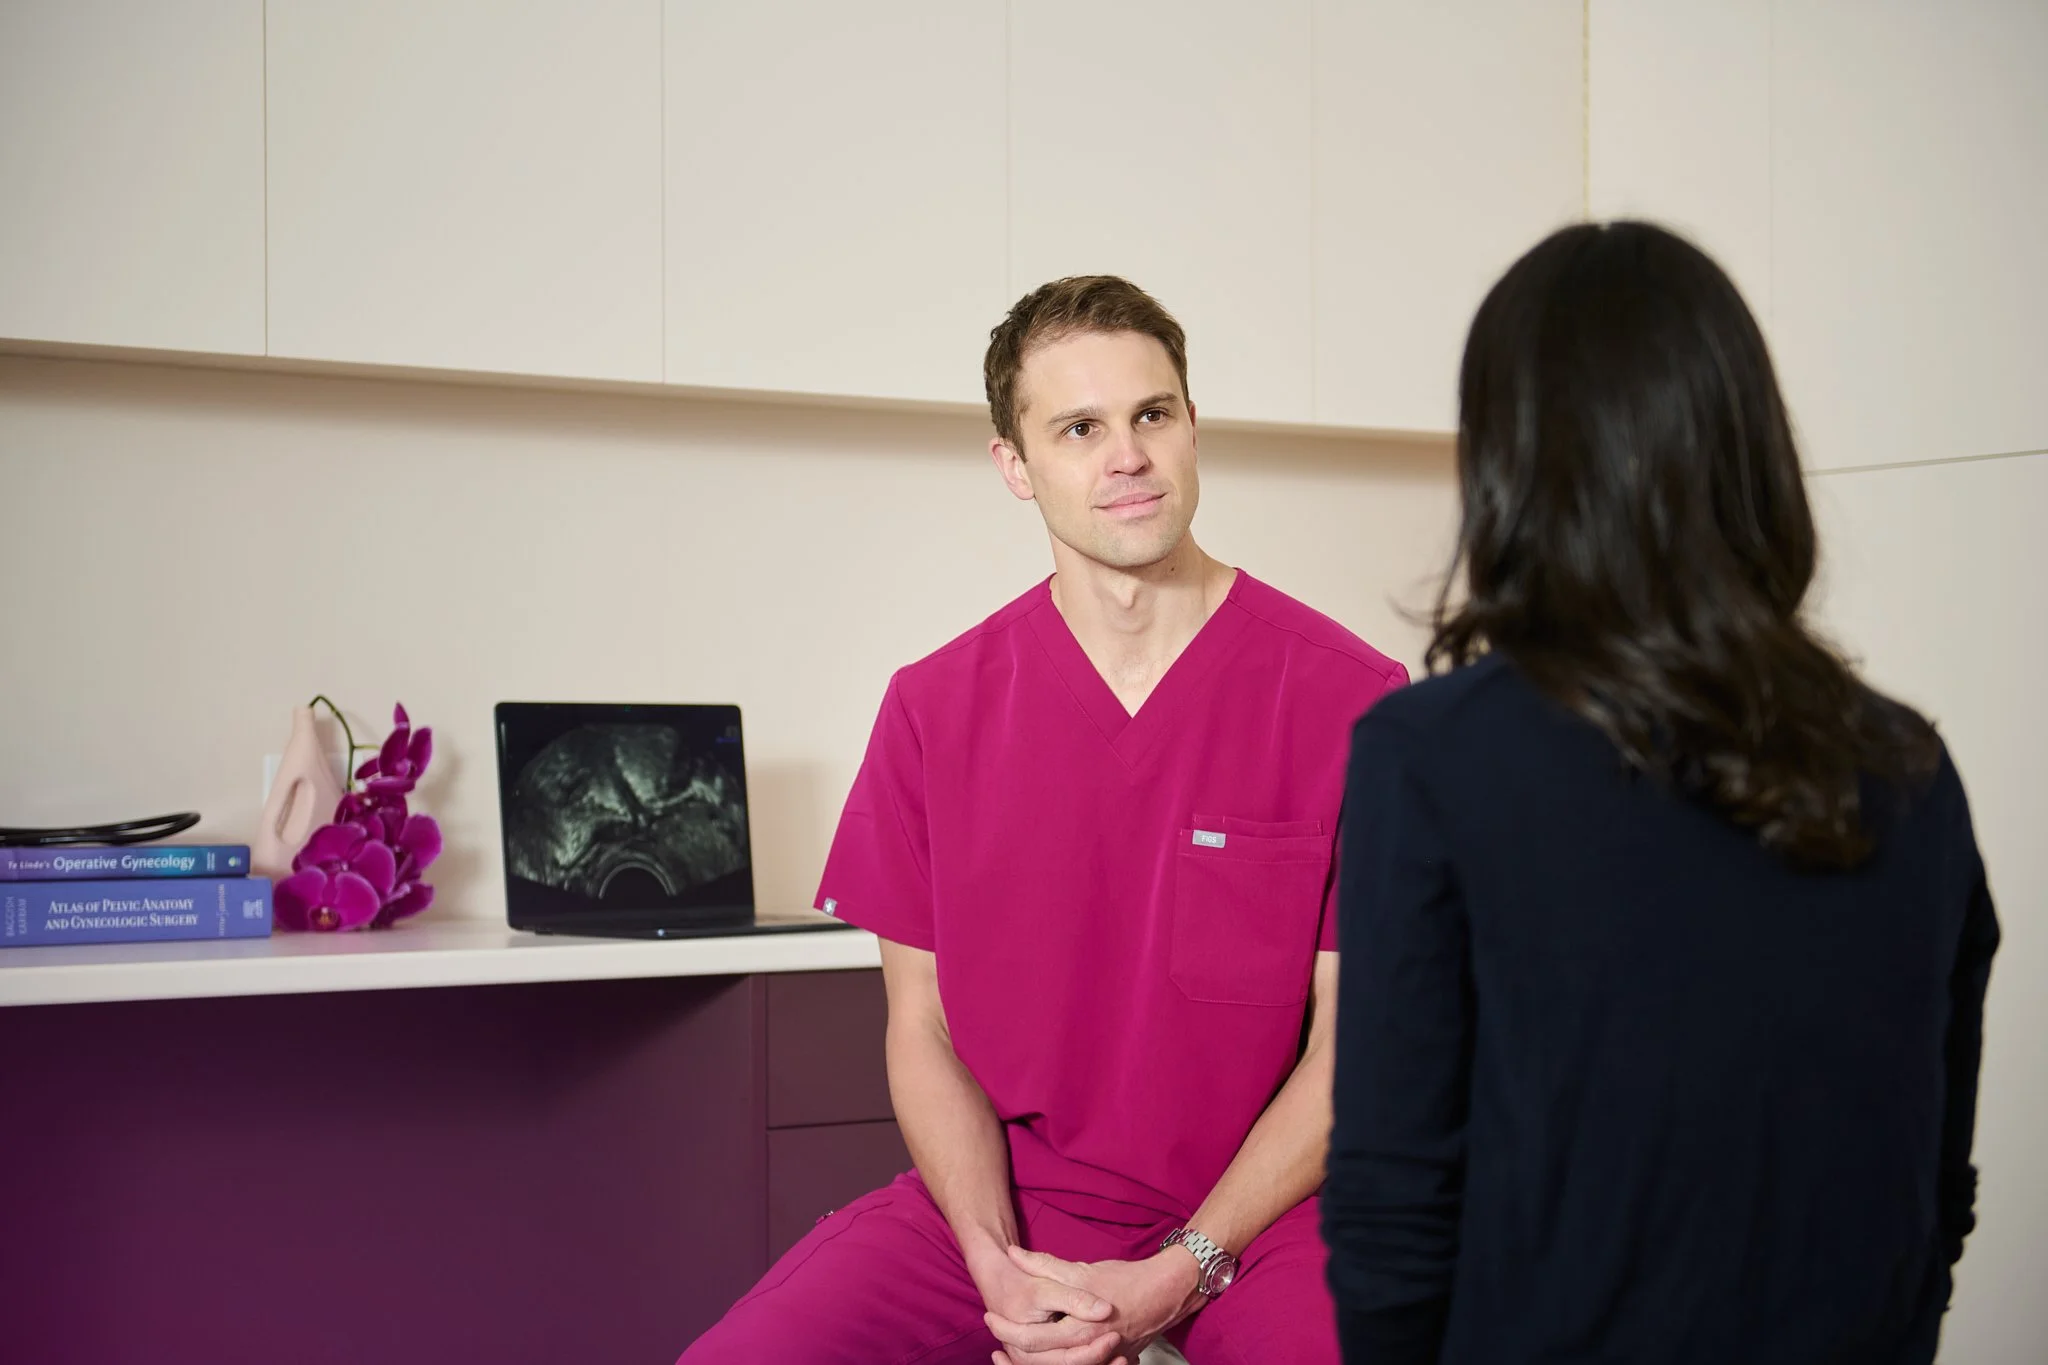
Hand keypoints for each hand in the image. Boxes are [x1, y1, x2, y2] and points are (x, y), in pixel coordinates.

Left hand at [986, 1245, 1205, 1364]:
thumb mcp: (1082, 1270)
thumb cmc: (1125, 1279)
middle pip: (1039, 1360)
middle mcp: (1086, 1351)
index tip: (989, 1317)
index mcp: (1078, 1331)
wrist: (1166, 1291)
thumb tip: (1013, 1254)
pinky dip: (1054, 1360)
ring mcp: (1098, 1358)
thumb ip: (1045, 1265)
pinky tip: (1041, 1353)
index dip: (1006, 1330)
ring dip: (1030, 1359)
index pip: (1030, 1340)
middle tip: (992, 1333)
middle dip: (1012, 1347)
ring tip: (1006, 1348)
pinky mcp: (1106, 1358)